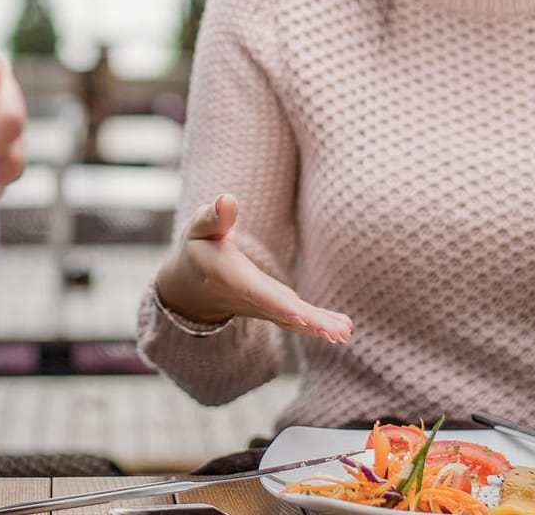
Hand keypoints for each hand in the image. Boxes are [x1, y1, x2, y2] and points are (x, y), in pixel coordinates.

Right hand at [153, 193, 353, 343]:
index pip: (255, 290)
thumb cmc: (198, 248)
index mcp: (228, 276)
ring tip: (344, 333)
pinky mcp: (271, 309)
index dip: (276, 303)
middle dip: (308, 321)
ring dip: (317, 327)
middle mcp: (246, 297)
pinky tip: (341, 331)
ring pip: (290, 320)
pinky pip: (294, 320)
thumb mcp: (200, 227)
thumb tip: (227, 199)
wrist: (190, 286)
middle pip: (280, 311)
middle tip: (336, 333)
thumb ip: (214, 217)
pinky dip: (316, 326)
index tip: (298, 314)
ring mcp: (260, 307)